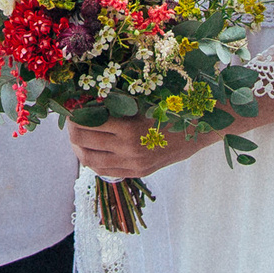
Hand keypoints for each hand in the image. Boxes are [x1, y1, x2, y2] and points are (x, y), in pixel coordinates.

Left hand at [68, 115, 217, 179]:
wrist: (202, 127)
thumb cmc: (172, 106)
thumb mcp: (143, 100)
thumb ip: (117, 103)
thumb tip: (86, 100)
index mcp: (128, 128)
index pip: (85, 124)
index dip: (73, 114)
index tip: (71, 105)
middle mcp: (128, 150)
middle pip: (82, 143)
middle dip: (72, 129)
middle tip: (72, 119)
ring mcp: (132, 164)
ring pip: (90, 161)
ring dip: (78, 147)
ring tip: (78, 136)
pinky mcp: (138, 172)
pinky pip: (105, 171)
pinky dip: (92, 161)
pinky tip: (92, 150)